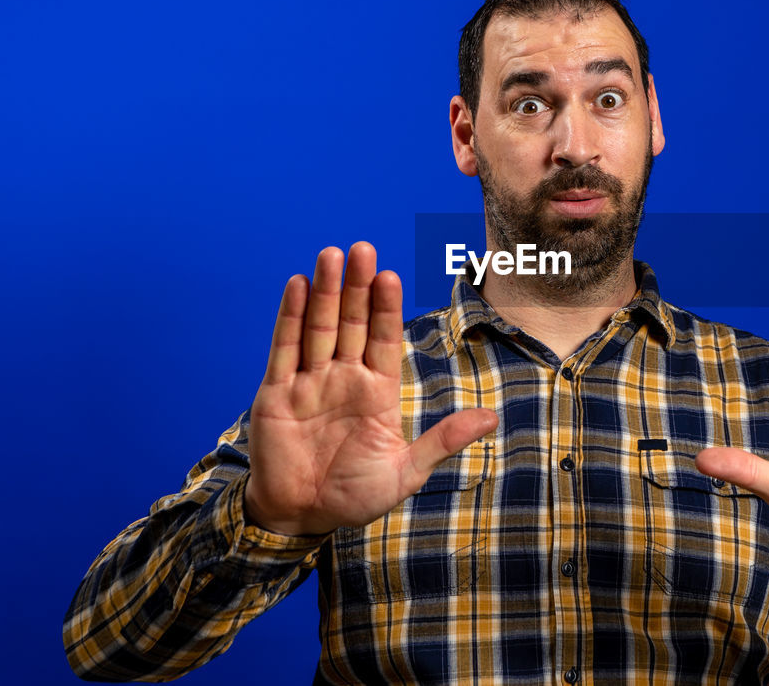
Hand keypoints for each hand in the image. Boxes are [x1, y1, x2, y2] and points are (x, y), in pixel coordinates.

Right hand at [244, 242, 497, 535]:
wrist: (301, 518)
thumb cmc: (355, 497)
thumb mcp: (406, 472)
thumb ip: (443, 440)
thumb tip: (492, 418)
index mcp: (377, 391)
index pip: (384, 339)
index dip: (386, 308)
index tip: (390, 276)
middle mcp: (344, 378)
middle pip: (351, 323)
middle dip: (356, 287)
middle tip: (362, 249)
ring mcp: (309, 382)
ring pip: (318, 327)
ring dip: (323, 292)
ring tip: (330, 256)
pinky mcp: (276, 393)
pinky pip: (284, 348)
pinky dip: (290, 317)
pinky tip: (298, 285)